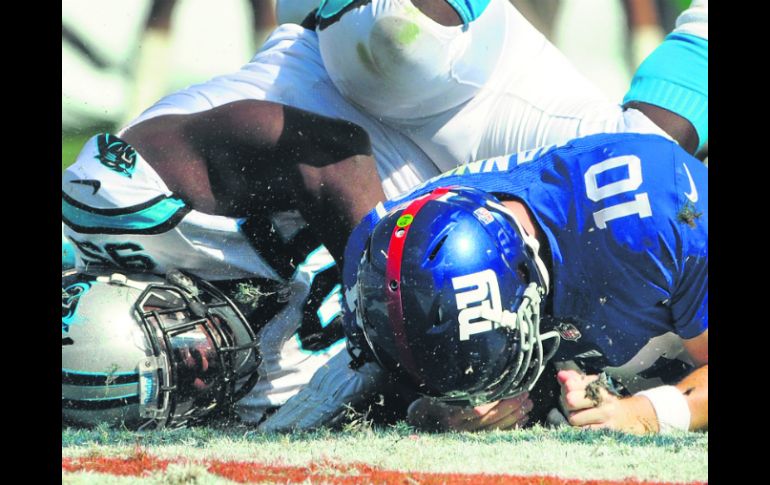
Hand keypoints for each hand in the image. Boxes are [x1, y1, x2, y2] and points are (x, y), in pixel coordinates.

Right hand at [406, 392, 532, 431]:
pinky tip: (522, 419)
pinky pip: (496, 436)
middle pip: (490, 419)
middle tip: (525, 395)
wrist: (418, 426)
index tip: (514, 390)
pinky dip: (511, 428)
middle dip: (510, 407)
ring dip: (514, 416)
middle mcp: (460, 431)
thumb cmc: (424, 409)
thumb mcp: (426, 402)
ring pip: (495, 428)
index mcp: (450, 418)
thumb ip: (440, 398)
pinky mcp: (475, 441)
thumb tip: (464, 394)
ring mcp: (468, 438)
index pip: (479, 409)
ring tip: (528, 404)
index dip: (499, 401)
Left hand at [557, 370, 656, 433]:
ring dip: (574, 418)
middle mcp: (603, 400)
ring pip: (574, 418)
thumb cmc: (607, 400)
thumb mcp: (594, 385)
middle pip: (570, 401)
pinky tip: (586, 425)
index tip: (570, 390)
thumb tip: (561, 375)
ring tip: (581, 417)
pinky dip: (580, 429)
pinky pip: (583, 431)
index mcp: (599, 386)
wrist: (633, 417)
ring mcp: (606, 417)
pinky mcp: (607, 431)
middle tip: (574, 406)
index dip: (567, 388)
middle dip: (567, 404)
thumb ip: (575, 379)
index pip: (571, 385)